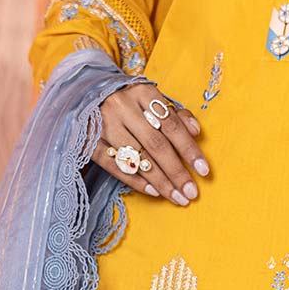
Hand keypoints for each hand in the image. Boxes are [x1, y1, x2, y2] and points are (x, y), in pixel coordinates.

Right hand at [91, 82, 209, 206]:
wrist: (84, 94)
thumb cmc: (128, 101)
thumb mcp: (151, 99)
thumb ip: (175, 114)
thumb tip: (196, 132)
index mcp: (142, 92)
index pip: (171, 125)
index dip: (189, 149)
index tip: (204, 170)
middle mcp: (121, 107)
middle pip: (155, 144)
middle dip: (176, 172)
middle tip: (191, 193)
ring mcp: (102, 124)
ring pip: (136, 157)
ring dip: (159, 181)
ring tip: (176, 197)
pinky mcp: (88, 140)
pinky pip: (114, 166)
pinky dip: (135, 180)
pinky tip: (153, 191)